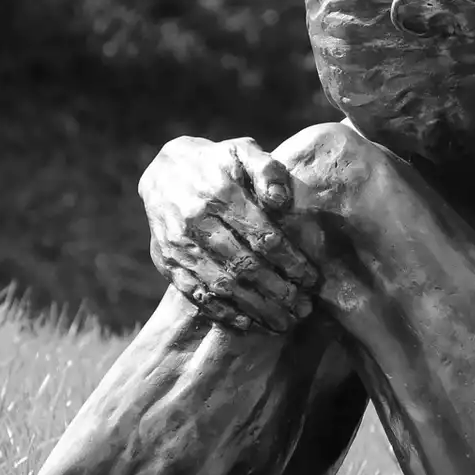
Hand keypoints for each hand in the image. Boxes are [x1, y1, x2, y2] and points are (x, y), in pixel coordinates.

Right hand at [140, 136, 319, 332]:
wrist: (163, 172)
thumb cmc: (217, 164)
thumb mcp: (243, 151)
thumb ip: (267, 170)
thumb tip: (282, 200)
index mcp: (220, 192)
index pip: (262, 236)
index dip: (290, 261)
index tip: (312, 279)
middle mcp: (196, 221)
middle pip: (243, 265)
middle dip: (277, 291)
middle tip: (303, 308)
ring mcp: (178, 244)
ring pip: (221, 284)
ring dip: (255, 307)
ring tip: (283, 323)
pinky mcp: (167, 262)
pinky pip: (195, 293)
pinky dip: (222, 312)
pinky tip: (247, 322)